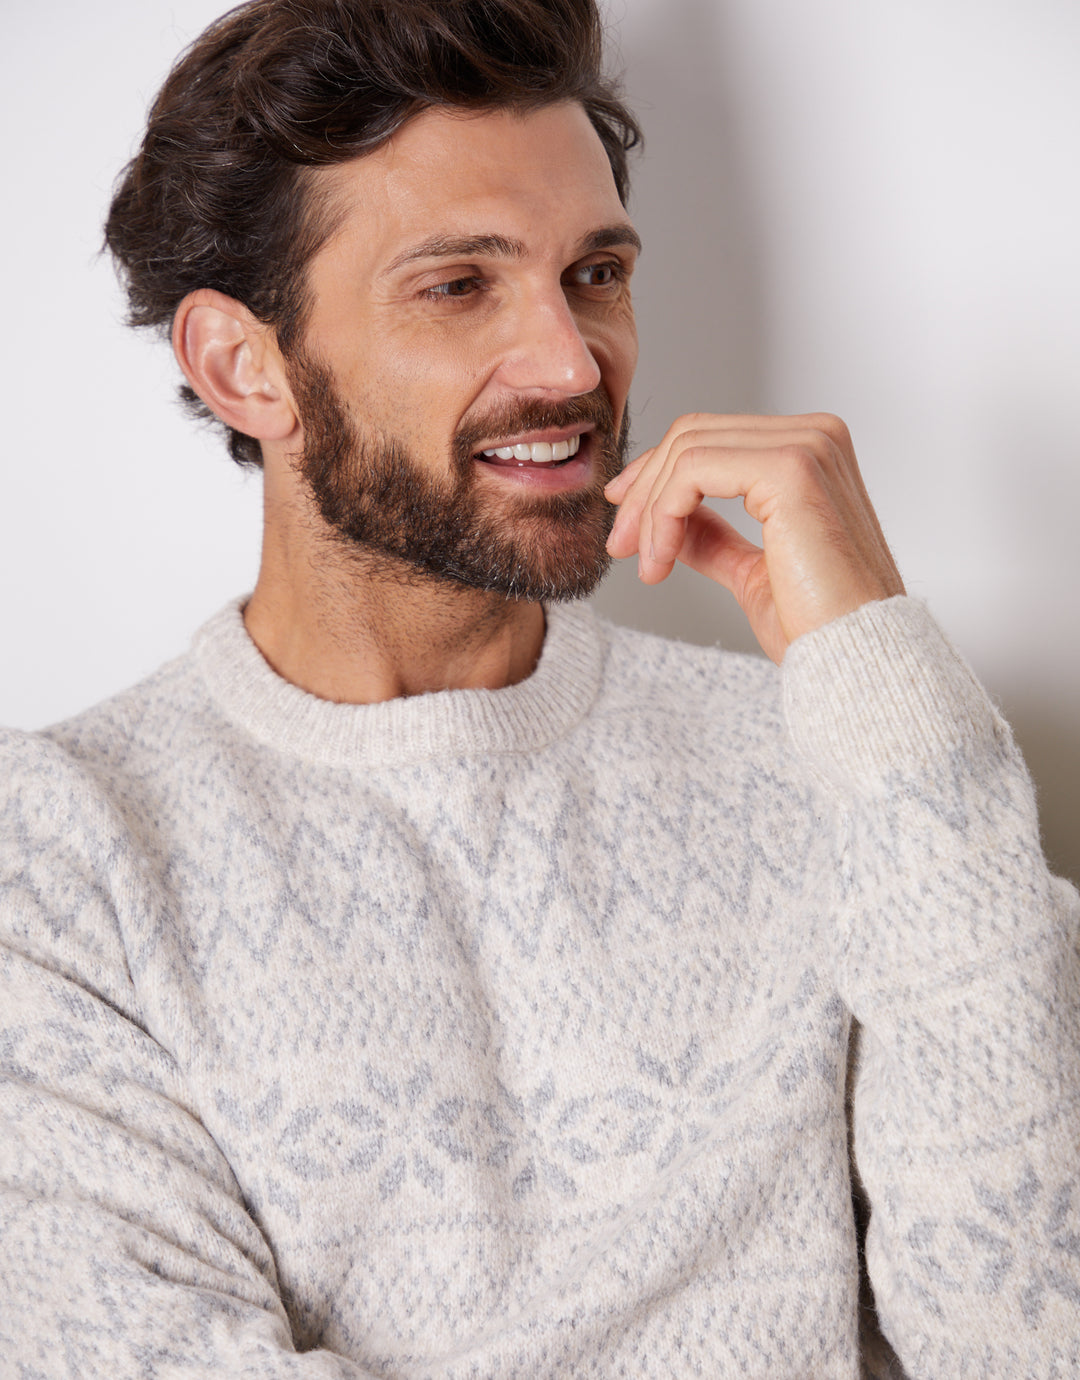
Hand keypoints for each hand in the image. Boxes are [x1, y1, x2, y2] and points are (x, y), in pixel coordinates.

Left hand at [604, 412, 904, 663]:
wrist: (854, 658)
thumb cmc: (819, 626)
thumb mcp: (750, 571)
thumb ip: (713, 537)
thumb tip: (669, 522)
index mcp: (812, 453)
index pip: (711, 438)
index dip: (655, 476)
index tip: (626, 522)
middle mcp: (815, 436)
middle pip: (693, 435)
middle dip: (643, 491)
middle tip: (619, 546)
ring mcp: (807, 446)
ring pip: (687, 450)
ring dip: (649, 510)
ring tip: (646, 564)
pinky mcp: (790, 469)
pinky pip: (693, 471)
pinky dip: (663, 515)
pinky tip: (661, 560)